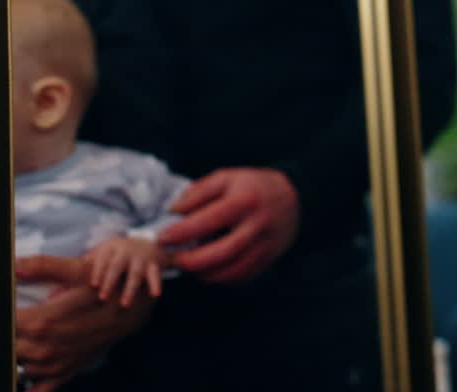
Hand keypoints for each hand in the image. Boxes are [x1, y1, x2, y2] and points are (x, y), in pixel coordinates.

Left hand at [15, 255, 153, 391]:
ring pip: (27, 366)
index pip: (17, 322)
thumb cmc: (105, 286)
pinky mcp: (71, 368)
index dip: (8, 319)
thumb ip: (45, 266)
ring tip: (20, 342)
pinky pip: (45, 385)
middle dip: (12, 338)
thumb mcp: (79, 270)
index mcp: (49, 319)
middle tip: (12, 328)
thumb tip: (16, 264)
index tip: (6, 311)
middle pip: (17, 348)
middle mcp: (54, 344)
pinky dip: (33, 386)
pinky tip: (26, 382)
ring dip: (21, 356)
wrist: (135, 307)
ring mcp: (63, 360)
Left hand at [84, 237, 165, 306]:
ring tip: (125, 304)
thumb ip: (79, 273)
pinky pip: (155, 275)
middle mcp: (126, 252)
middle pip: (117, 266)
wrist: (146, 242)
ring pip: (135, 273)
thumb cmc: (114, 256)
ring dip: (130, 289)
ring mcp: (141, 258)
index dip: (98, 272)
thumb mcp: (98, 257)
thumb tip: (54, 296)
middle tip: (103, 298)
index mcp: (109, 249)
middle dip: (111, 281)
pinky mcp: (154, 264)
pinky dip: (156, 284)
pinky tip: (155, 295)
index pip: (102, 260)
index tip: (93, 285)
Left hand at [158, 167, 298, 283]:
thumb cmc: (253, 185)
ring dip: (204, 274)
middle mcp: (258, 224)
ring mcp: (266, 244)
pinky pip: (242, 277)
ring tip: (188, 266)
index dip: (182, 232)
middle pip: (221, 253)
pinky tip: (208, 271)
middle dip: (191, 261)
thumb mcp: (226, 178)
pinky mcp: (269, 258)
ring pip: (232, 271)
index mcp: (245, 200)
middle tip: (174, 259)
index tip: (162, 238)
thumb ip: (198, 193)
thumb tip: (173, 212)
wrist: (294, 196)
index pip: (208, 220)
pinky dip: (221, 279)